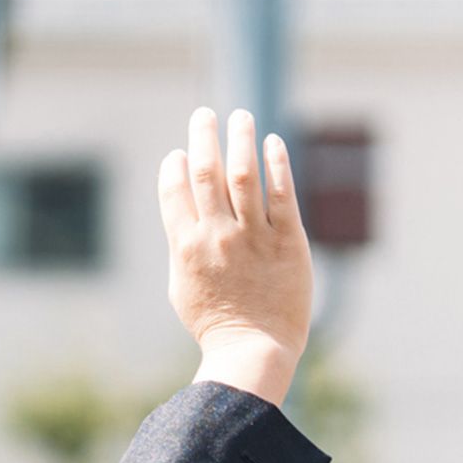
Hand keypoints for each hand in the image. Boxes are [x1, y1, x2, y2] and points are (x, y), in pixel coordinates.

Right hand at [156, 108, 314, 404]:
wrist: (253, 348)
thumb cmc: (215, 323)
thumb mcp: (182, 285)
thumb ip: (183, 247)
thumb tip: (185, 219)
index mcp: (186, 246)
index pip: (174, 191)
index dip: (174, 165)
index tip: (179, 153)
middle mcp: (216, 235)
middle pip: (206, 173)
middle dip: (202, 138)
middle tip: (203, 114)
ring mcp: (252, 236)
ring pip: (244, 175)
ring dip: (240, 140)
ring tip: (239, 117)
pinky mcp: (287, 241)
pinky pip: (281, 194)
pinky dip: (276, 164)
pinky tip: (273, 143)